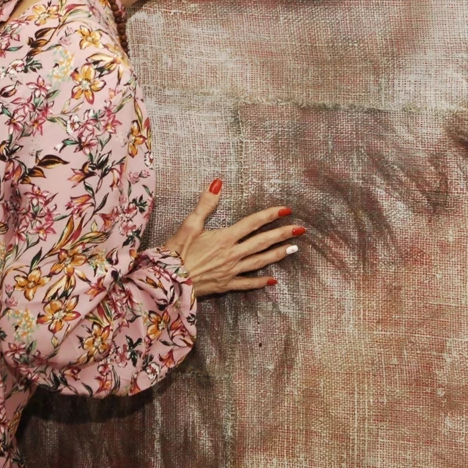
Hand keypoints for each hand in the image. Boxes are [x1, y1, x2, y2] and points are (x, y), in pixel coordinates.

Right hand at [160, 179, 302, 296]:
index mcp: (224, 237)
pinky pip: (247, 284)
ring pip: (259, 262)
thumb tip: (218, 183)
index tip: (287, 210)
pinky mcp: (225, 285)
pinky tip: (272, 281)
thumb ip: (206, 203)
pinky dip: (260, 282)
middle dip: (282, 235)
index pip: (253, 223)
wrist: (167, 281)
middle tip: (301, 230)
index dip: (270, 215)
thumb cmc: (176, 252)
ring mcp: (231, 271)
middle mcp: (232, 254)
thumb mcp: (189, 224)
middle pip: (262, 242)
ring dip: (277, 255)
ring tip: (293, 249)